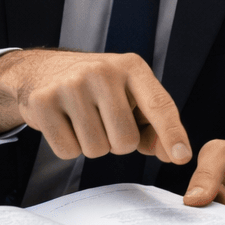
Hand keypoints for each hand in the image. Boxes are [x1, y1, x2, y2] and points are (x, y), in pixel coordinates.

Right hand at [0, 49, 191, 163]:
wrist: (42, 70)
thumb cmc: (95, 89)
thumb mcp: (129, 96)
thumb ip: (154, 126)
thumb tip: (175, 154)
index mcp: (131, 67)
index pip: (159, 105)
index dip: (172, 134)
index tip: (182, 157)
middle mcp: (103, 71)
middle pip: (125, 140)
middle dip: (116, 143)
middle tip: (102, 122)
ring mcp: (71, 84)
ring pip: (96, 149)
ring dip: (91, 145)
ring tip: (81, 120)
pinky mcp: (44, 101)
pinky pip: (67, 151)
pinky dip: (67, 146)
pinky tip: (63, 122)